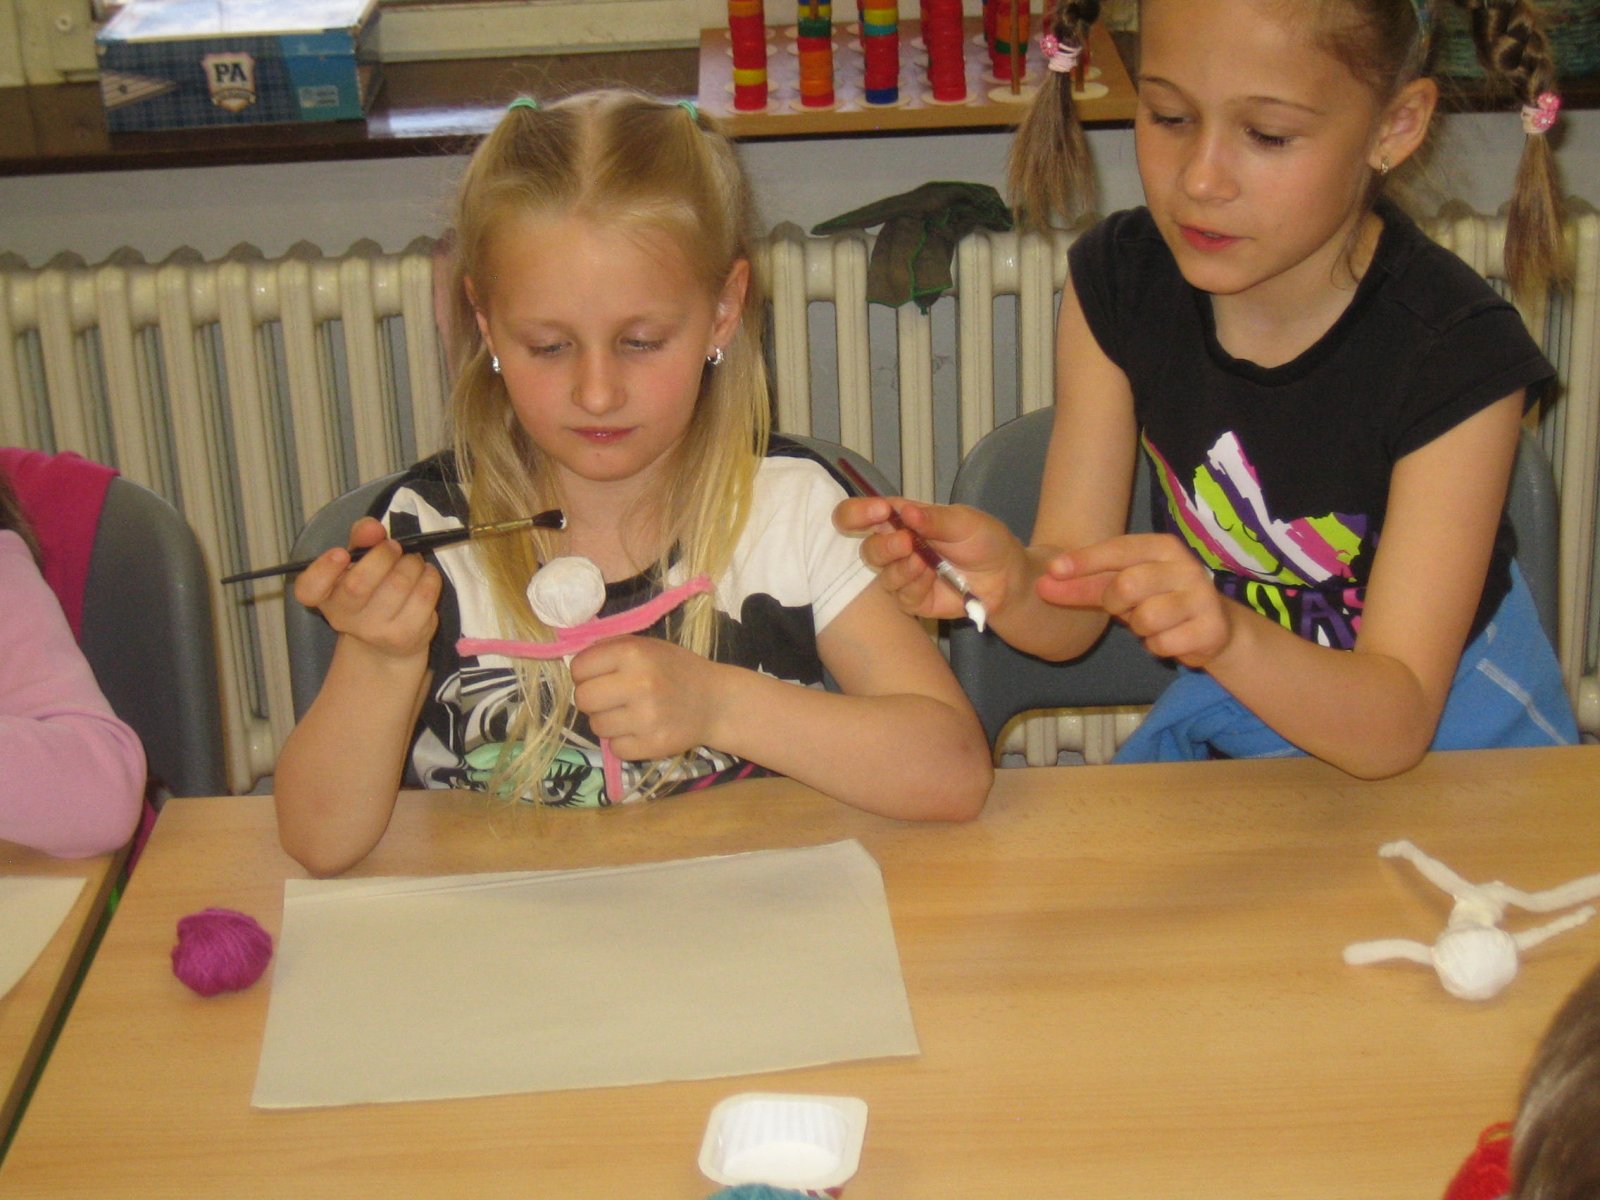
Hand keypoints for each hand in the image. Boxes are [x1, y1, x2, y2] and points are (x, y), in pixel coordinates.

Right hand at [292, 517, 440, 659]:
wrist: (387, 641)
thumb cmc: (370, 591)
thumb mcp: (358, 563)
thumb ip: (360, 539)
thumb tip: (372, 528)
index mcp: (324, 597)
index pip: (309, 589)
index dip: (324, 569)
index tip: (341, 553)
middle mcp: (343, 618)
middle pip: (359, 584)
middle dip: (383, 555)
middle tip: (394, 547)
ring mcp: (375, 631)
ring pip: (398, 585)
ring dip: (411, 562)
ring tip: (411, 560)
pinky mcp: (406, 636)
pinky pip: (424, 596)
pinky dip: (429, 576)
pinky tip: (424, 574)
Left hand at [569, 635, 722, 760]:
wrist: (715, 702)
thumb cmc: (675, 669)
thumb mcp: (646, 646)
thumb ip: (609, 649)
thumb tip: (571, 663)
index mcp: (633, 653)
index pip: (579, 668)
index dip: (585, 673)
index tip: (601, 676)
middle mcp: (639, 684)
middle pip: (582, 699)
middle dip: (593, 699)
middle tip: (612, 698)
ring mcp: (646, 718)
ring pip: (596, 726)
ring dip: (608, 721)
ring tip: (631, 714)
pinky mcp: (652, 745)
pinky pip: (615, 748)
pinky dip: (624, 742)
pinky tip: (641, 730)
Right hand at [833, 496, 1021, 620]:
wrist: (1006, 576)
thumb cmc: (983, 540)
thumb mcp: (964, 521)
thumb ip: (934, 518)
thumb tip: (905, 511)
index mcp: (900, 520)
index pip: (858, 515)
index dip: (857, 513)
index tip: (879, 512)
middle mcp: (896, 547)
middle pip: (866, 549)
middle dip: (883, 547)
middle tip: (907, 543)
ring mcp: (904, 576)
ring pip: (882, 575)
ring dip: (902, 568)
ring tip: (926, 563)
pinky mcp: (914, 600)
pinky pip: (902, 597)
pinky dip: (916, 586)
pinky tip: (933, 578)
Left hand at [1040, 533, 1234, 667]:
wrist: (1215, 627)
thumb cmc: (1160, 600)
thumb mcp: (1126, 586)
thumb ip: (1088, 584)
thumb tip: (1042, 584)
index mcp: (1163, 547)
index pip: (1118, 549)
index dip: (1084, 561)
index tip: (1052, 570)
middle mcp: (1186, 566)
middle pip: (1127, 584)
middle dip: (1114, 603)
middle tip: (1126, 609)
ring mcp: (1202, 596)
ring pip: (1146, 618)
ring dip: (1140, 629)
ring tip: (1154, 624)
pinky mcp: (1212, 628)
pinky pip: (1163, 644)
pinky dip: (1158, 646)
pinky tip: (1172, 638)